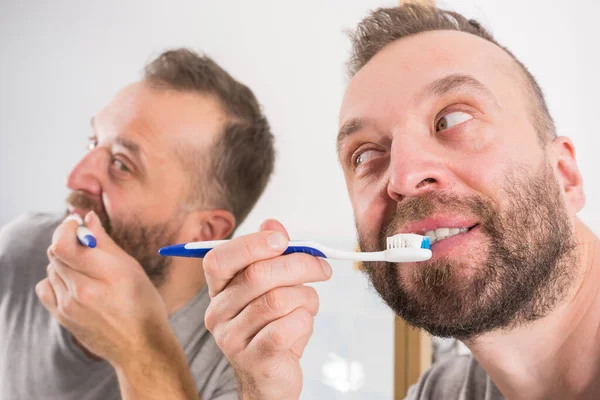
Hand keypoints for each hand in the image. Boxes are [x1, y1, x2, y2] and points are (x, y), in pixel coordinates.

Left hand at [35, 211, 171, 367]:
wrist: (140, 346)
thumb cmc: (144, 305)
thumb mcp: (133, 269)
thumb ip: (106, 242)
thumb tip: (88, 218)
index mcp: (107, 274)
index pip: (64, 244)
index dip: (66, 228)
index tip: (76, 223)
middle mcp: (84, 291)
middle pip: (55, 253)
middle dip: (68, 242)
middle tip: (86, 244)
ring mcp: (69, 306)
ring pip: (51, 268)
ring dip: (64, 261)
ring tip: (85, 268)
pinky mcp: (62, 317)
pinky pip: (45, 287)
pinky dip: (55, 279)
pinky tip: (73, 282)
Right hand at [204, 219, 332, 399]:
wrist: (271, 377)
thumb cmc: (273, 325)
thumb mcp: (272, 287)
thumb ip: (271, 255)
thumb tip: (273, 224)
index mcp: (219, 290)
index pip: (219, 259)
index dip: (252, 243)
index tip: (283, 239)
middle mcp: (218, 313)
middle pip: (257, 276)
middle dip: (298, 265)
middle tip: (322, 267)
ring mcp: (232, 339)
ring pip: (278, 300)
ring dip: (306, 297)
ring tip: (309, 304)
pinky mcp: (255, 359)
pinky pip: (287, 327)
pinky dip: (305, 320)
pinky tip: (303, 324)